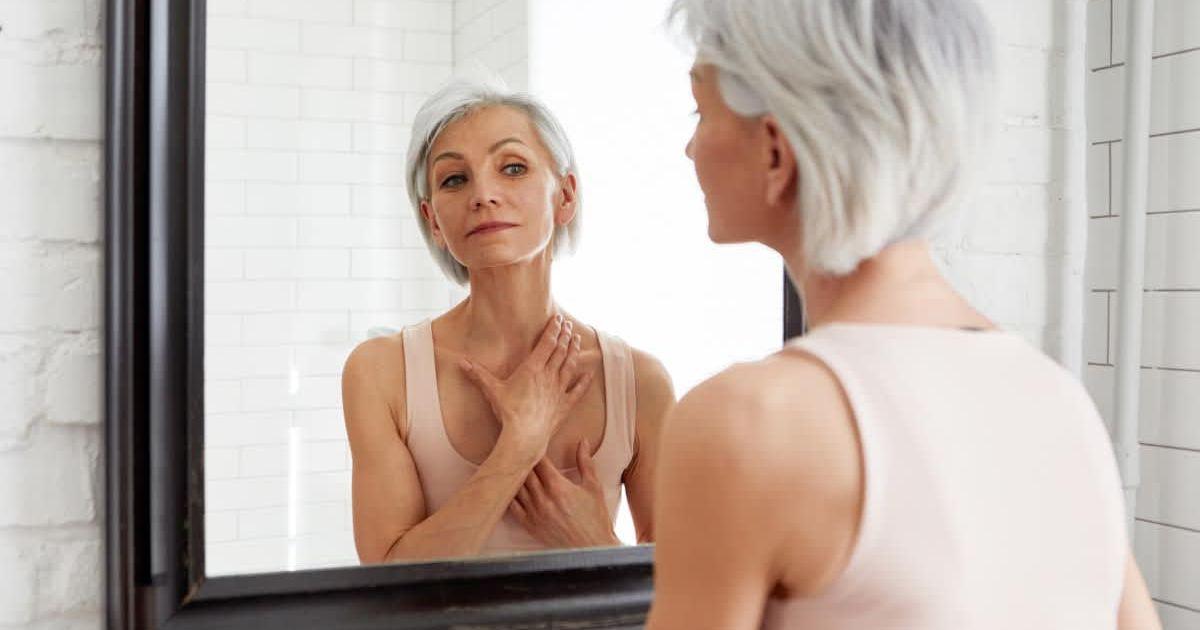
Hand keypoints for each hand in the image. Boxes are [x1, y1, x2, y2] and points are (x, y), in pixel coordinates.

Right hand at [459, 314, 592, 460]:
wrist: (524, 436)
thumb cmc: (508, 413)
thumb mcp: (491, 391)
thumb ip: (478, 374)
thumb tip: (460, 362)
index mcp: (532, 369)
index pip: (546, 343)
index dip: (553, 330)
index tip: (558, 319)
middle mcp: (549, 376)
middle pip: (560, 351)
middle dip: (565, 336)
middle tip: (569, 325)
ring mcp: (559, 390)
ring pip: (570, 366)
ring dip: (575, 351)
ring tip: (578, 340)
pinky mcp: (564, 406)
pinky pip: (578, 391)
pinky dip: (584, 381)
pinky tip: (590, 373)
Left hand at [509, 439, 618, 547]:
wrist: (592, 548)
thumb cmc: (595, 518)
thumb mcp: (593, 486)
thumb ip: (585, 462)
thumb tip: (583, 442)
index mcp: (558, 487)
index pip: (538, 460)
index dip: (533, 448)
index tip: (532, 441)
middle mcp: (543, 499)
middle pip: (523, 472)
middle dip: (521, 459)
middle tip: (518, 449)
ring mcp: (534, 513)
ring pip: (514, 487)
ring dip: (513, 476)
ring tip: (510, 465)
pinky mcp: (530, 525)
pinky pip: (512, 507)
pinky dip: (509, 496)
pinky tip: (507, 488)